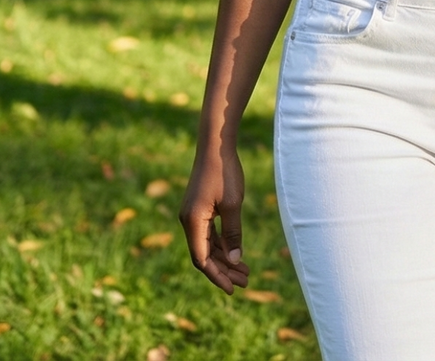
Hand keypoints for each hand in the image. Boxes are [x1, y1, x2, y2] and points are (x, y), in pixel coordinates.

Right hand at [179, 144, 252, 293]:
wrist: (216, 145)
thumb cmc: (225, 172)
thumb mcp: (233, 204)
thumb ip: (233, 234)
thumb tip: (235, 260)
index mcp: (193, 222)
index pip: (202, 259)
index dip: (217, 276)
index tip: (232, 289)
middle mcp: (188, 221)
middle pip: (205, 254)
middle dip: (224, 270)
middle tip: (246, 282)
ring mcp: (192, 215)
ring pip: (208, 245)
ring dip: (225, 258)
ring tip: (245, 272)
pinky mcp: (199, 208)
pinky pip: (209, 233)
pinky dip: (222, 244)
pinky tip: (236, 252)